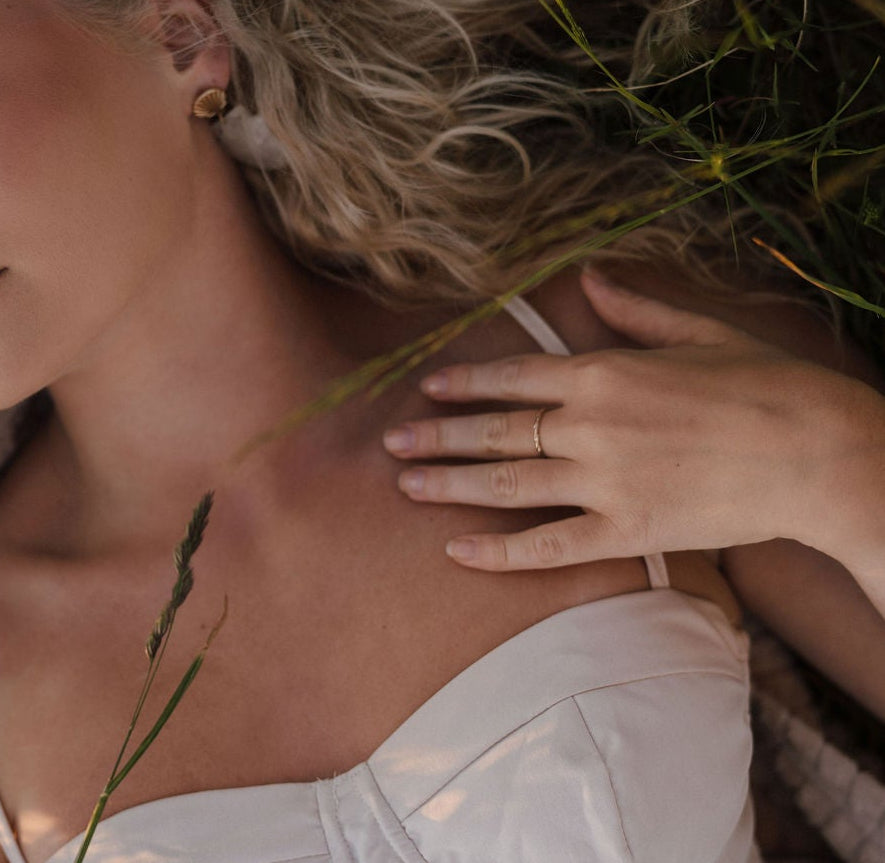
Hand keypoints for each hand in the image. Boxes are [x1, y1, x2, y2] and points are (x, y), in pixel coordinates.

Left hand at [381, 268, 884, 570]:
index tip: (427, 389)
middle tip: (390, 442)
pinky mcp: (627, 531)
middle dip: (435, 436)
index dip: (465, 384)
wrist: (821, 452)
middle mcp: (592, 425)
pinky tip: (457, 553)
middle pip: (494, 432)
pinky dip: (498, 553)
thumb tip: (588, 278)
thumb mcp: (701, 332)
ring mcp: (605, 481)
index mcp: (606, 372)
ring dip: (448, 485)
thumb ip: (635, 311)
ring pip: (505, 485)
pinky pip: (547, 546)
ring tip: (405, 486)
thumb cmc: (770, 386)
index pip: (514, 377)